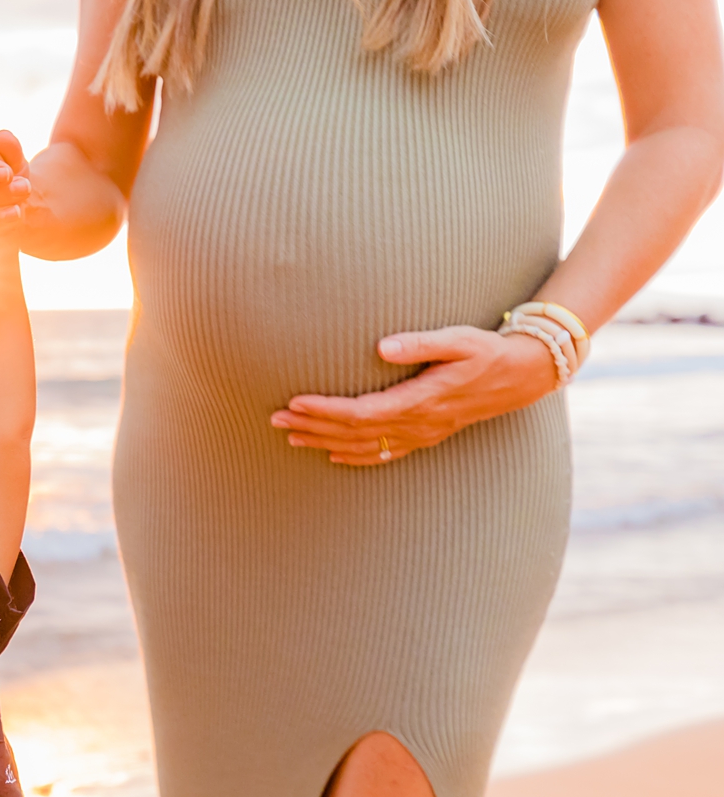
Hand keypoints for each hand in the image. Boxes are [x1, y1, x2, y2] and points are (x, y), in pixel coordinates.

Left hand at [269, 326, 558, 465]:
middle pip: (354, 433)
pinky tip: (331, 455)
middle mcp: (417, 424)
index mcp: (421, 401)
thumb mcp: (459, 339)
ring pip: (364, 447)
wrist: (521, 377)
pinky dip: (355, 457)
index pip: (361, 413)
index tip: (295, 403)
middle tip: (275, 419)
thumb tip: (382, 346)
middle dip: (313, 427)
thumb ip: (421, 343)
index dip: (326, 411)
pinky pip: (384, 454)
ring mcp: (421, 434)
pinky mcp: (425, 436)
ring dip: (324, 442)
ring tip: (290, 436)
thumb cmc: (487, 351)